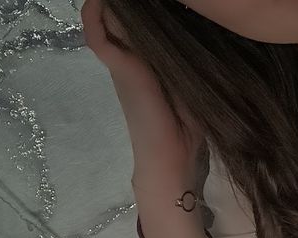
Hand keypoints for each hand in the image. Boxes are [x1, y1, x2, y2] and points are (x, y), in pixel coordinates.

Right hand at [81, 0, 204, 188]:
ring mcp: (123, 67)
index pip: (138, 31)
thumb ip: (186, 67)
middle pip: (121, 22)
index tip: (157, 4)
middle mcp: (131, 63)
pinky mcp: (122, 72)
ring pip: (109, 24)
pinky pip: (100, 39)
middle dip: (128, 7)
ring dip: (114, 8)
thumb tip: (200, 41)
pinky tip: (101, 2)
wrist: (173, 163)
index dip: (141, 13)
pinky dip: (97, 18)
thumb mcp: (191, 91)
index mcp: (148, 68)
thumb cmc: (187, 133)